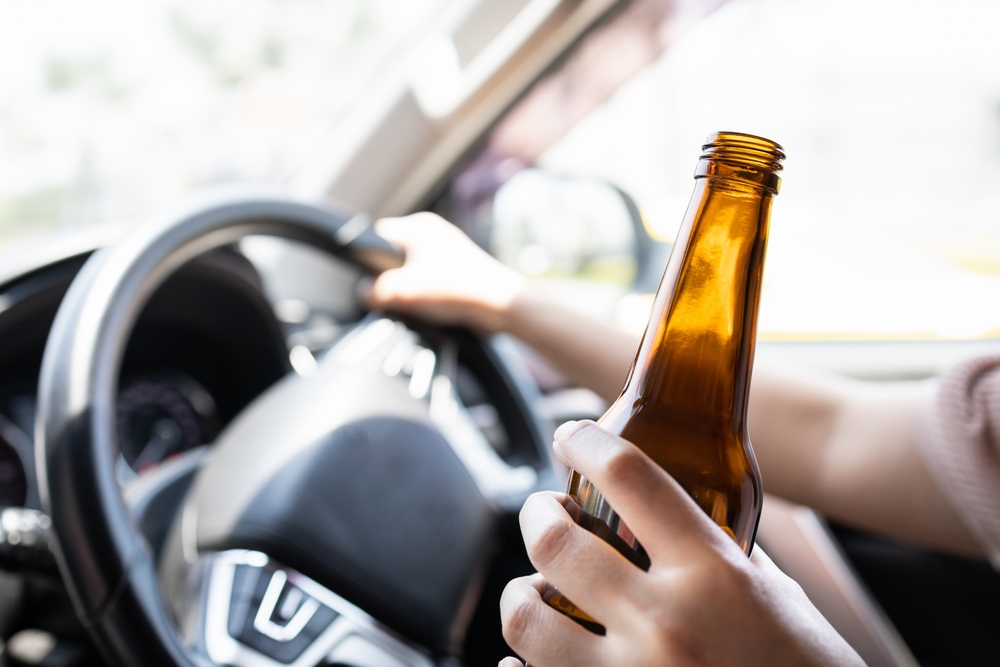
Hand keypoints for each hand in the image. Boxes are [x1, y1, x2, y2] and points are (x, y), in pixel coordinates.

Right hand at [362, 212, 526, 332]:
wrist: (499, 306)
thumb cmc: (456, 290)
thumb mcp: (403, 292)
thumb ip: (375, 291)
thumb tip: (365, 294)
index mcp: (418, 226)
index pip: (378, 236)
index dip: (368, 260)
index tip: (368, 280)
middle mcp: (434, 232)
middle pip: (394, 256)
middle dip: (391, 279)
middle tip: (394, 297)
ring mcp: (448, 250)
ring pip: (413, 270)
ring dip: (411, 289)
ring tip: (418, 304)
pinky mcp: (459, 269)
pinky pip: (431, 280)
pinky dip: (428, 295)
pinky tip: (432, 308)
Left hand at [498, 421, 863, 666]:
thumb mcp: (778, 599)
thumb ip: (721, 557)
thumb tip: (673, 520)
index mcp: (715, 574)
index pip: (629, 476)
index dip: (587, 442)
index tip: (571, 436)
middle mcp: (666, 623)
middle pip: (556, 541)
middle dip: (537, 513)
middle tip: (545, 511)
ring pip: (526, 617)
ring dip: (521, 593)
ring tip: (537, 589)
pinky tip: (533, 659)